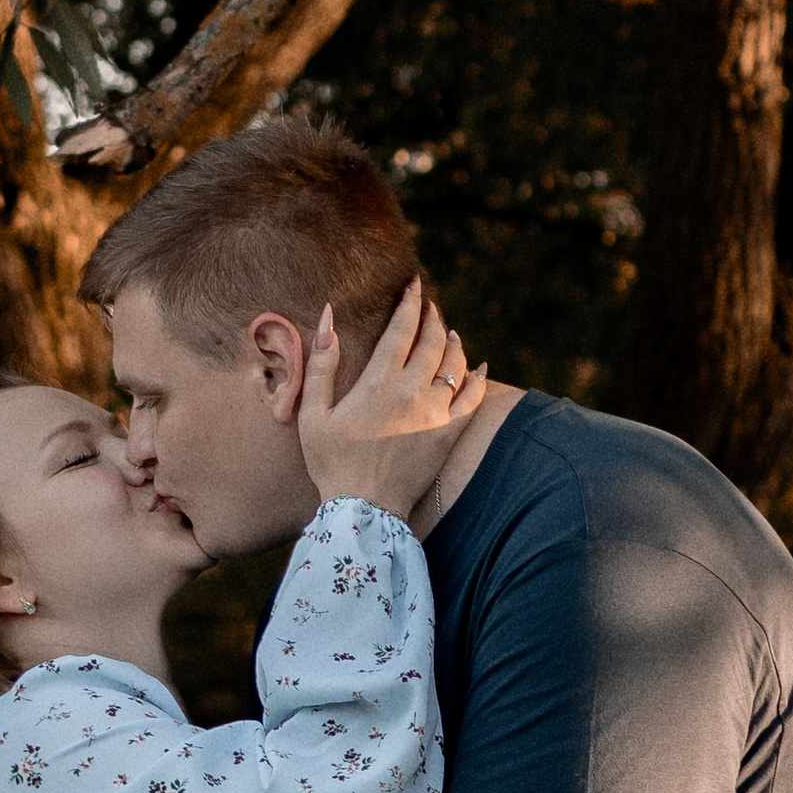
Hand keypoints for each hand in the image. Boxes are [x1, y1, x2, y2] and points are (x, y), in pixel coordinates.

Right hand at [296, 278, 481, 522]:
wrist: (363, 508)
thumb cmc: (330, 461)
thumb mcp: (313, 412)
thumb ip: (322, 362)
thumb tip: (328, 317)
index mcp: (379, 381)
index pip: (403, 328)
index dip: (410, 301)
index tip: (414, 283)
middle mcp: (412, 391)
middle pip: (433, 341)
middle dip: (433, 317)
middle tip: (429, 305)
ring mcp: (435, 413)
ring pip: (455, 366)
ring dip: (454, 344)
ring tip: (449, 334)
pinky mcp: (448, 435)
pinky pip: (473, 400)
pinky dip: (479, 380)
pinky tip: (479, 369)